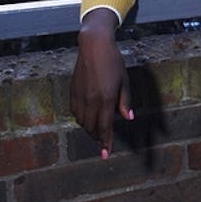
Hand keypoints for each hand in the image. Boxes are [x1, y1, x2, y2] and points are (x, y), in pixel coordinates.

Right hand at [69, 8, 132, 158]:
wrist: (94, 47)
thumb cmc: (113, 63)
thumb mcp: (124, 82)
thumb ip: (125, 102)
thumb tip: (128, 118)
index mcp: (106, 99)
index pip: (105, 127)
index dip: (106, 142)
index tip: (106, 154)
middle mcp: (91, 100)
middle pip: (92, 127)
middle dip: (98, 137)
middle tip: (104, 141)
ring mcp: (80, 97)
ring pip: (82, 122)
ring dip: (90, 129)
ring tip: (98, 130)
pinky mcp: (72, 92)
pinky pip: (75, 112)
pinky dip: (81, 119)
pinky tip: (88, 117)